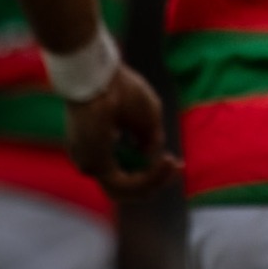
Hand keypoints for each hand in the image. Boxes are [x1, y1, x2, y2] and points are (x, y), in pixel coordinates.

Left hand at [65, 64, 180, 197]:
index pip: (125, 170)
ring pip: (126, 191)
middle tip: (176, 169)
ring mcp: (91, 164)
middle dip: (155, 182)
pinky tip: (165, 162)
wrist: (101, 77)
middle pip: (125, 187)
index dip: (151, 171)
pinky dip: (149, 177)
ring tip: (172, 164)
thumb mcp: (147, 116)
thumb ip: (149, 139)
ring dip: (155, 182)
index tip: (174, 162)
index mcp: (99, 146)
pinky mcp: (95, 166)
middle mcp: (91, 159)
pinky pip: (125, 184)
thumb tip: (152, 157)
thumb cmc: (121, 89)